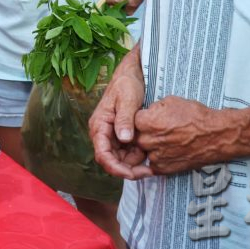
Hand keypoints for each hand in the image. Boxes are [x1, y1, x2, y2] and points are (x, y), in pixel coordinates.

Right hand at [89, 61, 152, 179]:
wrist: (132, 74)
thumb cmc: (127, 84)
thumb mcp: (127, 100)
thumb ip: (125, 119)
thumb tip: (124, 138)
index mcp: (99, 125)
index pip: (102, 154)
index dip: (115, 167)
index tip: (131, 174)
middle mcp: (103, 133)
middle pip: (111, 160)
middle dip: (128, 169)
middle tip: (148, 171)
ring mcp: (113, 135)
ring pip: (120, 158)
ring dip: (134, 163)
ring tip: (150, 158)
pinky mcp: (122, 135)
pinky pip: (128, 152)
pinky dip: (138, 155)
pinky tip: (149, 152)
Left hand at [134, 96, 234, 174]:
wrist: (216, 136)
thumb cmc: (195, 116)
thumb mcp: (170, 101)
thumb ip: (153, 109)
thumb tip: (147, 113)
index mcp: (146, 122)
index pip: (130, 121)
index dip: (140, 119)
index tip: (147, 119)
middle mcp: (147, 141)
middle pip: (136, 137)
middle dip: (143, 133)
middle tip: (157, 130)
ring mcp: (155, 156)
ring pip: (143, 151)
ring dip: (150, 146)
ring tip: (165, 140)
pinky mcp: (163, 169)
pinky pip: (152, 163)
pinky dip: (157, 158)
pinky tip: (168, 150)